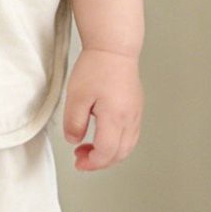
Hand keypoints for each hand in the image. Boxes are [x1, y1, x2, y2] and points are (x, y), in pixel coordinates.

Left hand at [62, 47, 141, 170]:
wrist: (114, 48)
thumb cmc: (96, 67)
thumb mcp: (76, 96)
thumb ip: (74, 122)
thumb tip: (75, 140)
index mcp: (116, 117)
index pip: (107, 152)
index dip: (92, 163)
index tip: (79, 162)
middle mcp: (130, 118)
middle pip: (120, 153)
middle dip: (100, 162)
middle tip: (81, 158)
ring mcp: (136, 114)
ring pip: (128, 146)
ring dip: (110, 154)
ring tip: (90, 148)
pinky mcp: (137, 108)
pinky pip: (131, 135)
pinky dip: (117, 144)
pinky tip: (103, 136)